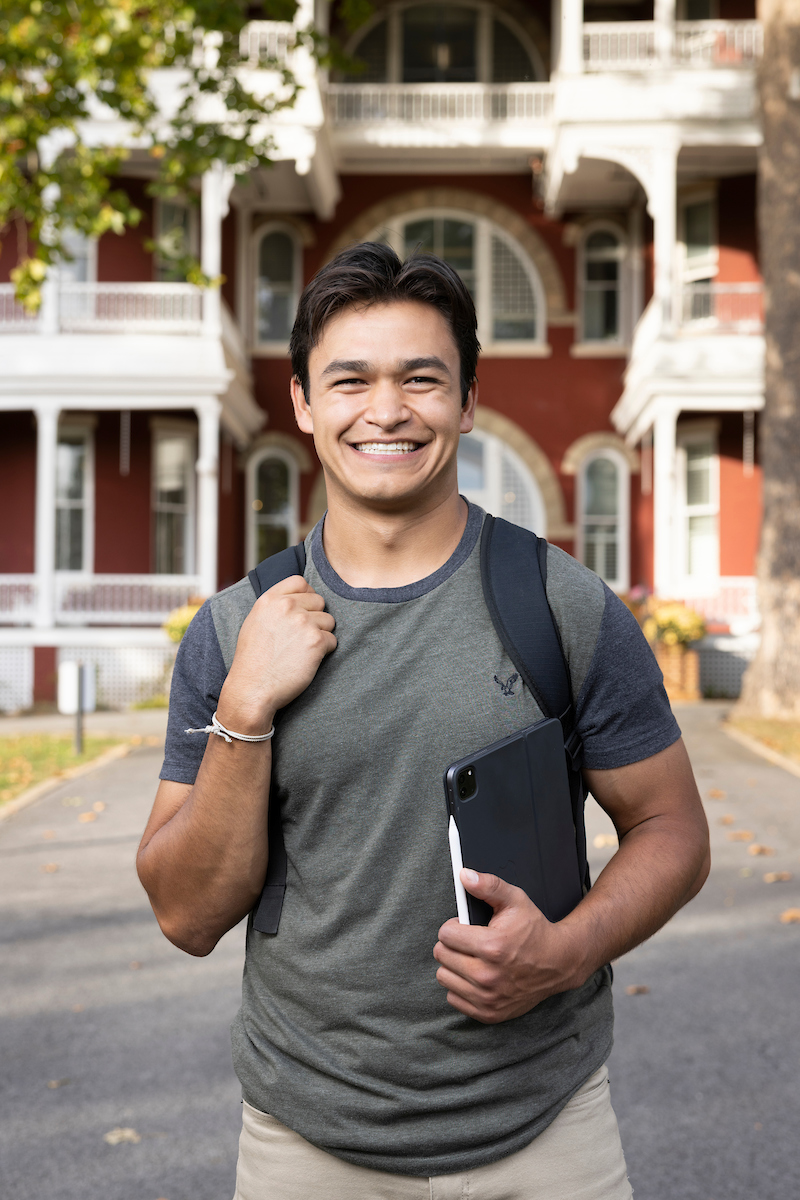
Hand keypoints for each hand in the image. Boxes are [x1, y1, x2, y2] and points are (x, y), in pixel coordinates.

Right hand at [218, 576, 336, 730]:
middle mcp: (287, 606)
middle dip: (315, 617)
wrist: (252, 689)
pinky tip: (306, 661)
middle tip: (300, 638)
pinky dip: (324, 652)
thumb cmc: (252, 660)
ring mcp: (303, 622)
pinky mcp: (316, 641)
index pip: (300, 582)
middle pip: (319, 601)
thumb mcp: (255, 622)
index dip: (306, 596)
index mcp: (269, 599)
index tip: (302, 611)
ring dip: (321, 635)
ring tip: (302, 650)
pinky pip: (332, 640)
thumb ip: (274, 606)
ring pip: (329, 621)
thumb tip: (296, 597)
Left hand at [433, 870, 585, 1023]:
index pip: (445, 934)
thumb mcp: (515, 901)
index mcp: (492, 947)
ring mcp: (487, 998)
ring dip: (454, 966)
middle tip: (470, 942)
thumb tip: (464, 875)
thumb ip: (489, 885)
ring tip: (472, 958)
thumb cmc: (535, 930)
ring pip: (444, 977)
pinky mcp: (488, 1013)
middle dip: (452, 944)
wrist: (558, 963)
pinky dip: (461, 986)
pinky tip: (476, 976)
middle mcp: (487, 976)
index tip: (466, 927)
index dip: (454, 926)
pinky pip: (453, 998)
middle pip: (441, 955)